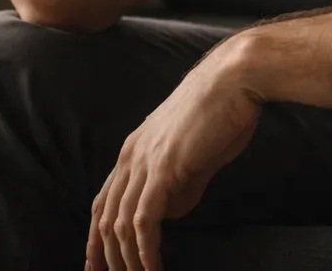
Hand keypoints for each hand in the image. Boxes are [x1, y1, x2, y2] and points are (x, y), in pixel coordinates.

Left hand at [86, 39, 262, 270]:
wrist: (234, 80)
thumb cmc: (222, 112)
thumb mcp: (194, 155)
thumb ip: (180, 184)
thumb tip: (171, 212)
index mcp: (134, 148)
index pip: (104, 199)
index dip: (97, 235)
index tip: (97, 262)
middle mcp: (131, 156)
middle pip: (104, 215)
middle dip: (104, 254)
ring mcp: (145, 162)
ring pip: (120, 223)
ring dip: (127, 258)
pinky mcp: (164, 170)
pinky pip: (144, 220)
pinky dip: (145, 250)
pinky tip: (153, 267)